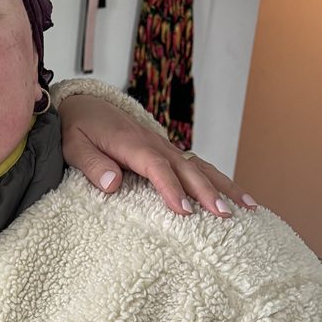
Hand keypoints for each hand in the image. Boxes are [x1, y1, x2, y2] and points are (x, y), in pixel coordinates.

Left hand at [58, 94, 256, 217]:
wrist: (84, 105)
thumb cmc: (76, 129)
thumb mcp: (73, 146)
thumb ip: (91, 164)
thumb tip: (112, 183)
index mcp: (130, 143)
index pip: (156, 167)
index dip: (171, 188)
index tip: (185, 211)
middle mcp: (153, 143)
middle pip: (186, 169)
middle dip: (207, 192)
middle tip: (224, 216)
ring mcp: (164, 147)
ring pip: (199, 167)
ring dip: (224, 187)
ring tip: (248, 208)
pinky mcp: (167, 152)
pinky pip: (197, 166)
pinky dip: (218, 181)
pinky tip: (236, 197)